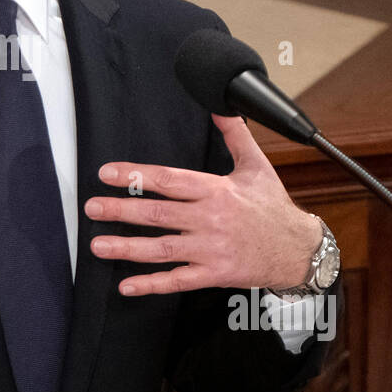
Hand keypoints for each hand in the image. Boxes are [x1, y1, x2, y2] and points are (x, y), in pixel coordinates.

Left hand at [83, 114, 321, 296]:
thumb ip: (235, 135)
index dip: (136, 175)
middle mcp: (210, 219)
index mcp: (216, 190)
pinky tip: (126, 285)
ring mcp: (211, 249)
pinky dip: (151, 284)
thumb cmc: (273, 207)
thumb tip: (221, 106)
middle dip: (121, 210)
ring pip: (163, 249)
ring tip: (98, 244)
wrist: (298, 250)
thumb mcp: (256, 166)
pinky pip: (178, 280)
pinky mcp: (214, 274)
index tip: (108, 173)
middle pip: (158, 213)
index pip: (169, 180)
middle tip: (92, 207)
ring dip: (128, 247)